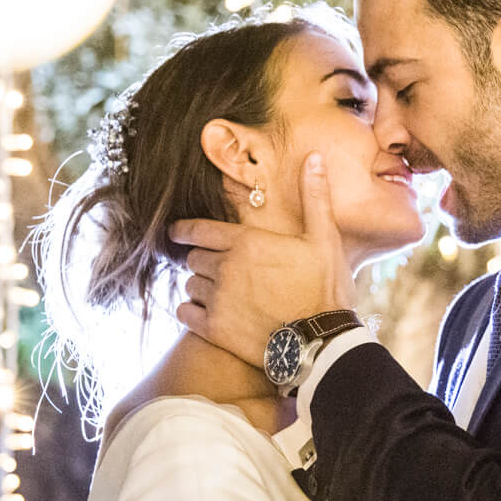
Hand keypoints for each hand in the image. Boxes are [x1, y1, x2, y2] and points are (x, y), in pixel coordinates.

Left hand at [171, 152, 354, 366]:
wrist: (321, 343)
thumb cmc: (325, 289)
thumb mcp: (324, 239)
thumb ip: (314, 197)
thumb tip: (313, 157)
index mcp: (246, 242)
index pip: (198, 229)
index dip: (183, 229)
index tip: (175, 232)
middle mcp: (225, 268)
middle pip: (193, 258)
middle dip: (200, 260)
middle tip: (212, 267)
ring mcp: (217, 300)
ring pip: (190, 285)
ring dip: (198, 286)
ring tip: (214, 292)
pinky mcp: (214, 330)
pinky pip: (185, 313)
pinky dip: (190, 311)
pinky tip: (202, 313)